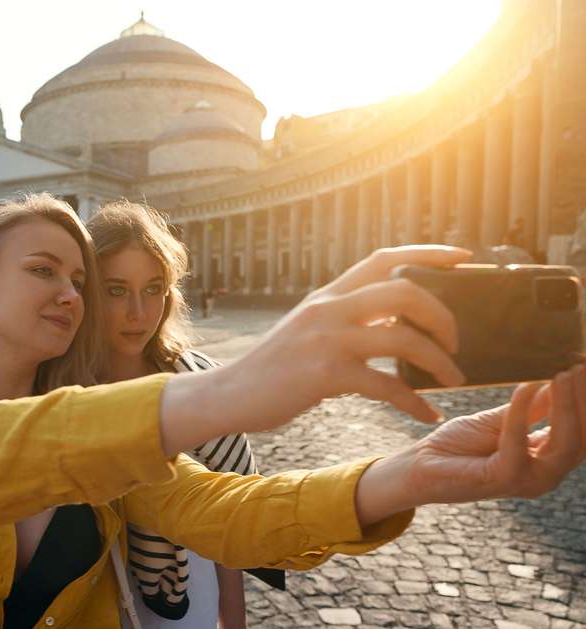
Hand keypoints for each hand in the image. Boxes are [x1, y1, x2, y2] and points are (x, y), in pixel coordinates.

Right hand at [161, 245, 472, 454]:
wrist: (229, 394)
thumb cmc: (274, 368)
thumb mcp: (308, 328)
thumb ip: (345, 318)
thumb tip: (394, 322)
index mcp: (328, 295)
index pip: (385, 258)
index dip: (429, 254)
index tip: (465, 259)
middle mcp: (328, 309)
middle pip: (405, 292)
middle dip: (443, 316)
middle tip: (454, 343)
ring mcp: (326, 340)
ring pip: (403, 339)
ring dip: (439, 362)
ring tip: (453, 380)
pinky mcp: (325, 375)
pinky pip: (387, 387)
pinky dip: (415, 403)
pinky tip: (427, 415)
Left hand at [409, 365, 585, 503]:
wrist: (420, 466)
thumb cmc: (459, 444)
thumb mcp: (501, 418)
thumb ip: (533, 407)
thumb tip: (561, 379)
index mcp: (548, 460)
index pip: (582, 430)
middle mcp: (546, 475)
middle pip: (583, 438)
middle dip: (585, 400)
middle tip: (584, 365)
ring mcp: (528, 481)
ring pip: (565, 444)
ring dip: (566, 406)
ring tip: (564, 373)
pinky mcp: (504, 479)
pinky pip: (519, 443)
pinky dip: (522, 412)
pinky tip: (524, 387)